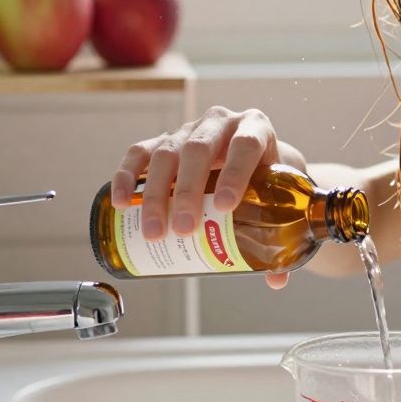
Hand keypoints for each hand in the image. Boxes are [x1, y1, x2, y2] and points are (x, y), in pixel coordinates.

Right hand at [111, 106, 302, 289]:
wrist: (253, 154)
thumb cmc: (268, 178)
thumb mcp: (279, 196)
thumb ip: (280, 234)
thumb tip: (276, 280)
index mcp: (256, 129)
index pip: (245, 145)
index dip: (234, 174)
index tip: (224, 207)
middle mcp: (220, 121)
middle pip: (199, 149)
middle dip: (188, 191)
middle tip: (183, 230)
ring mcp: (189, 128)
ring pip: (166, 153)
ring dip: (156, 194)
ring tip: (154, 233)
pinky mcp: (162, 139)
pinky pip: (139, 153)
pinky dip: (126, 177)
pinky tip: (120, 204)